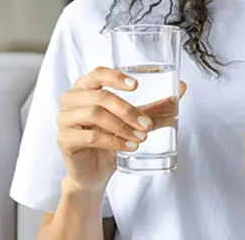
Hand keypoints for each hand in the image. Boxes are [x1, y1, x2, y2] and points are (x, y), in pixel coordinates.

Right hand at [56, 67, 186, 192]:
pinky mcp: (64, 139)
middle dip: (127, 109)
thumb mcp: (133, 121)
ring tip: (141, 137)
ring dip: (121, 126)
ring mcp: (64, 119)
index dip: (116, 77)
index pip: (98, 73)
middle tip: (147, 124)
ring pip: (93, 114)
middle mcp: (72, 99)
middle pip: (99, 96)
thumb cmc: (111, 139)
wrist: (95, 172)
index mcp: (86, 87)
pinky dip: (112, 141)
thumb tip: (181, 88)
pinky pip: (88, 136)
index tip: (137, 86)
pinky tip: (129, 147)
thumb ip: (154, 106)